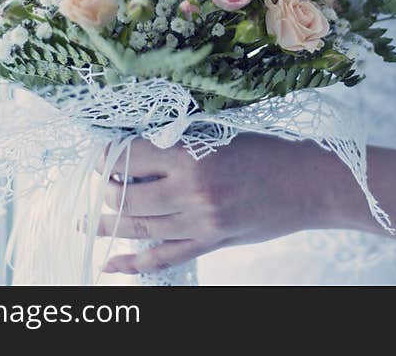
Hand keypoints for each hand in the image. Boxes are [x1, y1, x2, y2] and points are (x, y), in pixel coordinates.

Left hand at [93, 134, 349, 274]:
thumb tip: (140, 151)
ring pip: (139, 227)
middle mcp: (191, 190)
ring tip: (86, 225)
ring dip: (108, 225)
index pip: (131, 156)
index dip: (109, 155)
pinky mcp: (210, 241)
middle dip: (106, 191)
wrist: (309, 183)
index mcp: (192, 153)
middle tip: (99, 185)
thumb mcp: (222, 134)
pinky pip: (164, 257)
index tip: (101, 155)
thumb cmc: (268, 150)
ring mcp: (199, 221)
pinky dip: (133, 262)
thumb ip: (182, 145)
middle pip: (127, 196)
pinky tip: (110, 262)